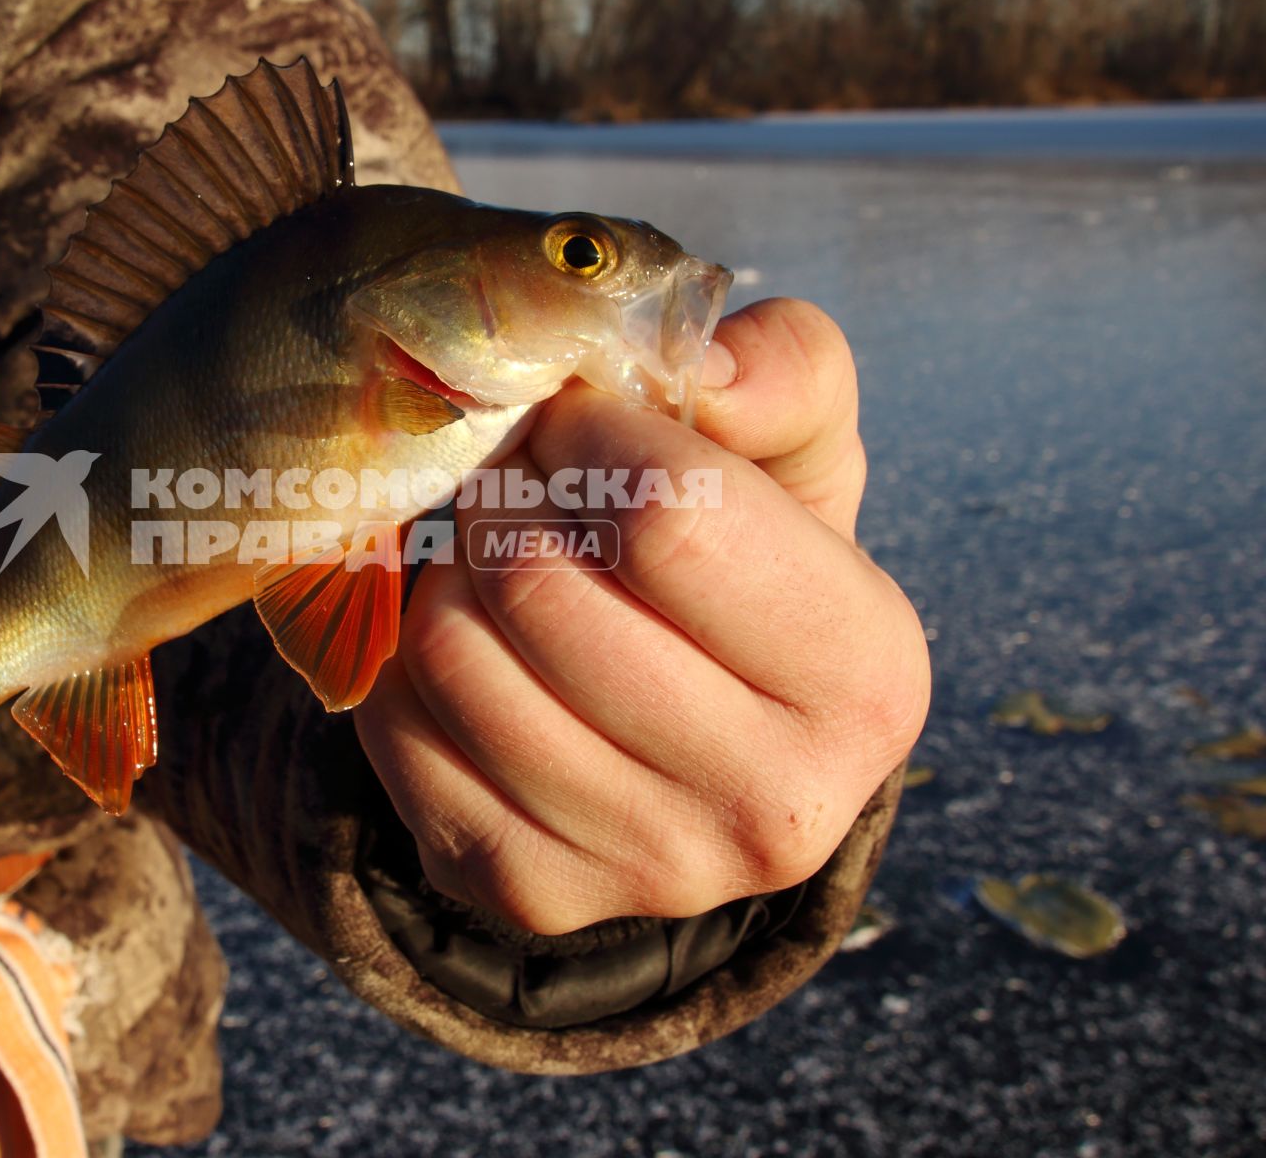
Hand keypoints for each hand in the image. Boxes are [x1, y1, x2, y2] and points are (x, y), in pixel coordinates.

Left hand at [355, 298, 929, 934]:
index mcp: (867, 678)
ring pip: (455, 660)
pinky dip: (406, 655)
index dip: (588, 439)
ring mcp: (648, 870)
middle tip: (513, 479)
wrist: (709, 728)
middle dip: (503, 500)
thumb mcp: (798, 446)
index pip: (671, 519)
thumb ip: (781, 369)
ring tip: (490, 551)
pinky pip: (398, 731)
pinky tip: (467, 634)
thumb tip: (699, 374)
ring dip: (448, 571)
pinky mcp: (532, 895)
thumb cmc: (753, 556)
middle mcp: (777, 807)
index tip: (573, 422)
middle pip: (543, 593)